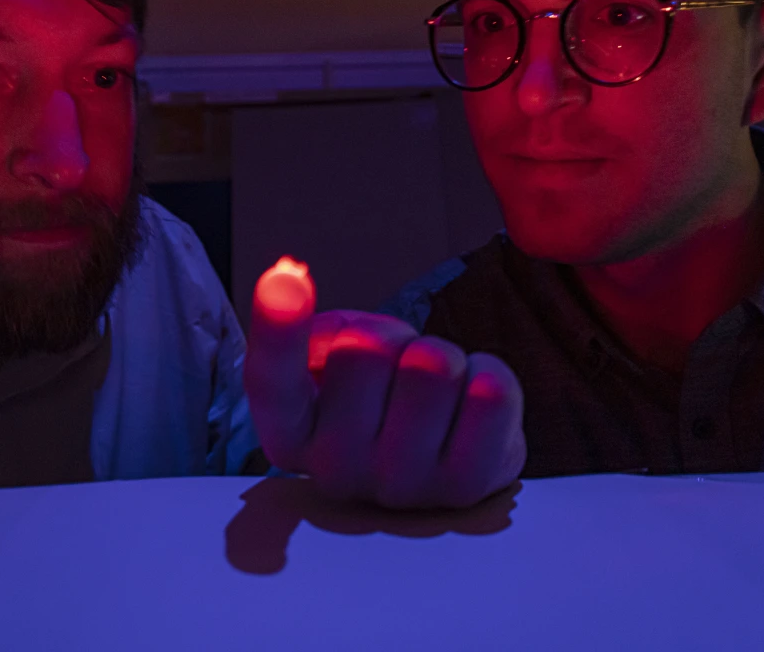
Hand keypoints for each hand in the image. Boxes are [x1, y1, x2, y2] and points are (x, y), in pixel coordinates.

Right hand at [244, 258, 525, 509]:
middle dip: (391, 337)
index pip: (273, 380)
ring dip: (442, 357)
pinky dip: (488, 375)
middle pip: (365, 349)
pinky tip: (470, 406)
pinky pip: (490, 391)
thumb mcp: (331, 368)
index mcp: (290, 437)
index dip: (278, 327)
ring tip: (435, 390)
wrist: (444, 462)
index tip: (284, 277)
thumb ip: (312, 332)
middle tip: (396, 367)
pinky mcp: (467, 485)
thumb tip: (290, 284)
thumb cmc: (381, 404)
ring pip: (432, 365)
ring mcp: (402, 486)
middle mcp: (336, 470)